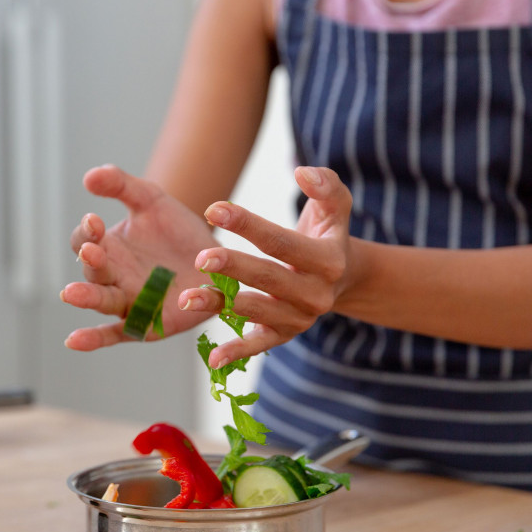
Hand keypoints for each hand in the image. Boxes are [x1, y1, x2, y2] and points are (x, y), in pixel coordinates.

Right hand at [61, 165, 219, 349]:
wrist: (213, 259)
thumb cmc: (174, 230)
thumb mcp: (151, 200)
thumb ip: (121, 185)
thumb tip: (89, 175)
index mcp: (108, 247)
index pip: (85, 239)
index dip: (87, 232)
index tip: (94, 222)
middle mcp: (112, 276)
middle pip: (92, 271)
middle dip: (90, 262)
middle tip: (90, 250)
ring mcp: (127, 302)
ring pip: (102, 300)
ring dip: (87, 297)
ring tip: (70, 292)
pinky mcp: (144, 325)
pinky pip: (115, 333)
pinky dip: (94, 339)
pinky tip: (73, 340)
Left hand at [178, 166, 353, 367]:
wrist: (344, 277)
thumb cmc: (328, 233)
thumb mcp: (337, 206)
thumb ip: (326, 184)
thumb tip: (303, 173)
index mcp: (328, 260)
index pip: (282, 242)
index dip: (249, 225)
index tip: (214, 210)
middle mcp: (317, 294)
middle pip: (268, 278)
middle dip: (233, 268)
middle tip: (201, 257)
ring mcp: (300, 318)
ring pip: (256, 311)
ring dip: (221, 305)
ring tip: (188, 297)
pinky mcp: (285, 335)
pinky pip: (259, 345)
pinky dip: (237, 352)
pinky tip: (213, 358)